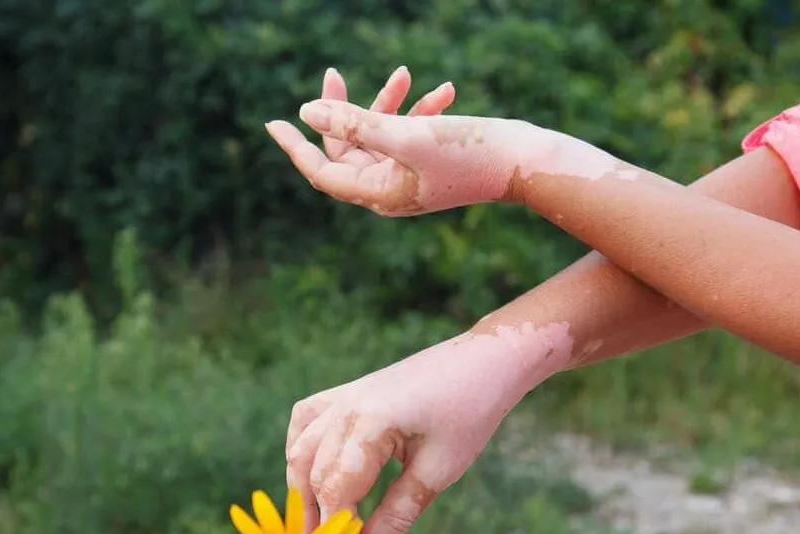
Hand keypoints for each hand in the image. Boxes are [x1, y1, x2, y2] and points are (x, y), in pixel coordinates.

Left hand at [266, 67, 525, 216]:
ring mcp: (409, 177)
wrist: (527, 162)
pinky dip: (419, 111)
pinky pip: (409, 134)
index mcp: (378, 194)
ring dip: (388, 103)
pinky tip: (443, 91)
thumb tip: (307, 113)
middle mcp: (389, 190)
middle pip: (346, 149)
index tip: (272, 121)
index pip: (322, 171)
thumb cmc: (469, 153)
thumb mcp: (406, 135)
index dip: (296, 146)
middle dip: (342, 110)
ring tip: (405, 73)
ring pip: (378, 136)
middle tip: (332, 73)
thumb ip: (356, 124)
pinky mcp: (429, 162)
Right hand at [285, 324, 571, 533]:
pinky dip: (302, 450)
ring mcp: (343, 395)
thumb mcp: (439, 471)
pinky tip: (313, 473)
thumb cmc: (470, 412)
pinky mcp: (348, 391)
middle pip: (312, 473)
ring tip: (323, 523)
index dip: (339, 529)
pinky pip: (306, 420)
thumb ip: (398, 516)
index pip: (335, 488)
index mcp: (369, 422)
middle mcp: (346, 406)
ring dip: (305, 488)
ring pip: (301, 449)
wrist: (484, 361)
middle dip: (320, 516)